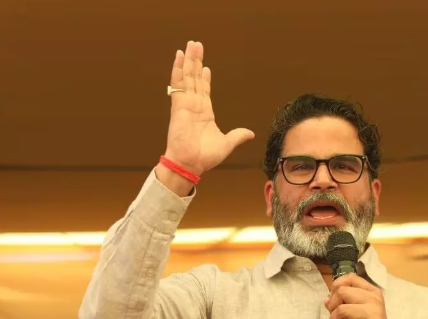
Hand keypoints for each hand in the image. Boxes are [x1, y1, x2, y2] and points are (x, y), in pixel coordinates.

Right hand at [164, 41, 254, 176]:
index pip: (204, 90)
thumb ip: (237, 136)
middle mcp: (194, 105)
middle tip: (196, 45)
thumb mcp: (226, 144)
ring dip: (188, 60)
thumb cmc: (205, 157)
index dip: (204, 78)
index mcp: (204, 113)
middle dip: (195, 62)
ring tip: (190, 45)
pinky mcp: (178, 105)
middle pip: (195, 78)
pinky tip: (178, 56)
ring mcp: (186, 104)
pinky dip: (177, 69)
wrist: (190, 164)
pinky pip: (177, 83)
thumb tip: (250, 134)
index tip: (205, 67)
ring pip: (187, 77)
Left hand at [325, 273, 390, 318]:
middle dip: (332, 305)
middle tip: (334, 314)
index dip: (336, 285)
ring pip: (341, 310)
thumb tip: (327, 300)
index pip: (351, 278)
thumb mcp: (359, 307)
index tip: (333, 297)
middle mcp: (374, 299)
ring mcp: (374, 312)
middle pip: (342, 292)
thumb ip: (343, 300)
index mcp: (372, 291)